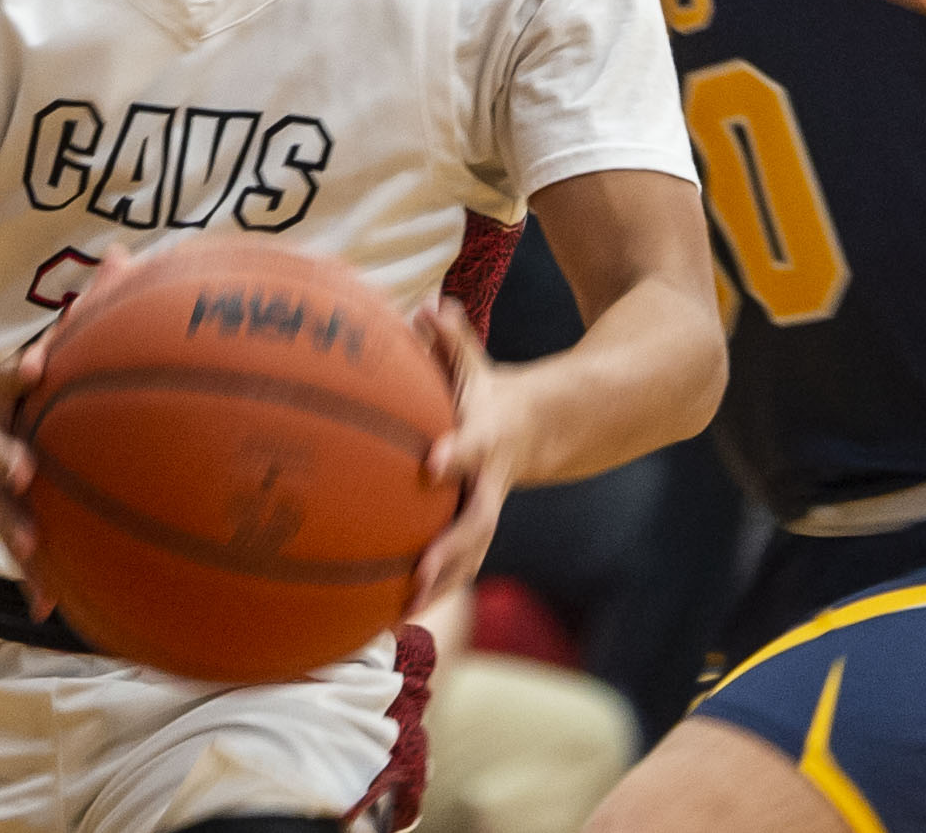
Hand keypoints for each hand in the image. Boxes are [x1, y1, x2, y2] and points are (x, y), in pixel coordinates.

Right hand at [0, 242, 149, 616]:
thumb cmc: (8, 375)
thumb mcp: (33, 341)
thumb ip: (82, 305)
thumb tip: (129, 254)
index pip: (5, 377)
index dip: (18, 372)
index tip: (34, 368)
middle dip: (0, 460)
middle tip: (21, 472)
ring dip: (13, 528)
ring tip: (32, 555)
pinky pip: (14, 540)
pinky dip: (31, 574)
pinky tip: (50, 610)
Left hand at [408, 298, 530, 616]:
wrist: (537, 430)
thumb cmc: (485, 393)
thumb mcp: (473, 363)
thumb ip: (450, 339)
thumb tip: (426, 306)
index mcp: (485, 439)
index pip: (471, 447)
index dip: (455, 456)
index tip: (430, 466)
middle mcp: (487, 482)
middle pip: (475, 523)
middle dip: (450, 551)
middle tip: (421, 575)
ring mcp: (484, 512)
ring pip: (469, 556)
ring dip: (440, 586)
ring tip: (401, 617)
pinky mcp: (474, 533)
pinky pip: (457, 566)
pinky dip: (430, 592)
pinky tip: (388, 619)